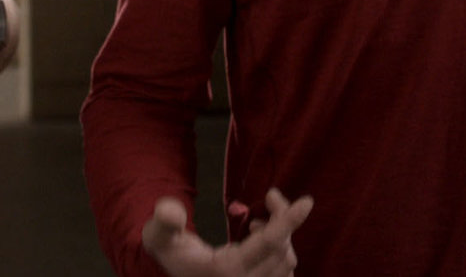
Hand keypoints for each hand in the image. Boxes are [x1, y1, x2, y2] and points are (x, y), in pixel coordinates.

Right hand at [142, 188, 313, 276]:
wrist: (178, 276)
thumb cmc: (170, 254)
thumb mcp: (159, 237)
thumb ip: (163, 223)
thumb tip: (168, 208)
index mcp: (227, 272)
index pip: (269, 244)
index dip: (288, 221)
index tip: (307, 201)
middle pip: (281, 249)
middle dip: (281, 218)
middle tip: (270, 197)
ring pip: (287, 261)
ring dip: (281, 235)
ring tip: (258, 225)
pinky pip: (286, 272)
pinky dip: (282, 252)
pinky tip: (263, 241)